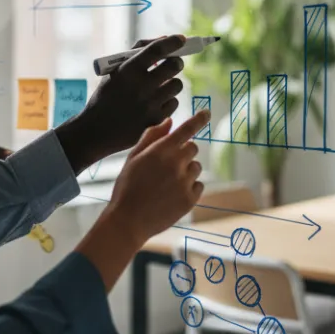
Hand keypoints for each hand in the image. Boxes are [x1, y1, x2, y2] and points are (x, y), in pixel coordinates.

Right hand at [55, 35, 187, 171]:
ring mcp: (150, 105)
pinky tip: (155, 103)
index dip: (173, 42)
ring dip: (171, 83)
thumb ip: (138, 51)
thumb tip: (165, 38)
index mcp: (128, 70)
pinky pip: (174, 103)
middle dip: (176, 62)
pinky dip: (168, 101)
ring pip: (177, 85)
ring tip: (159, 87)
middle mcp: (140, 86)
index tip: (181, 39)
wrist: (97, 130)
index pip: (157, 49)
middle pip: (174, 66)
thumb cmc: (107, 96)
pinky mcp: (156, 120)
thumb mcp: (114, 71)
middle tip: (173, 64)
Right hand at [105, 110, 208, 242]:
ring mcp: (184, 182)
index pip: (186, 129)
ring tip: (166, 183)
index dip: (199, 119)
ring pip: (196, 167)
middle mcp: (175, 163)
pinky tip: (171, 195)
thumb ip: (151, 137)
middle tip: (167, 165)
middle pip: (193, 148)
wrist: (128, 220)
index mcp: (161, 150)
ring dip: (186, 171)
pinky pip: (198, 185)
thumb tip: (170, 122)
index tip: (207, 113)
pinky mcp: (190, 199)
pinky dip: (189, 188)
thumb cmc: (127, 187)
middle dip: (183, 152)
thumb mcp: (133, 158)